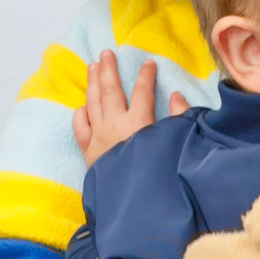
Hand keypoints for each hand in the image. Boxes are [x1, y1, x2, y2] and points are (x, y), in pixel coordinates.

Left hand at [72, 50, 188, 167]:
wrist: (135, 205)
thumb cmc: (158, 175)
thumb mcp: (175, 144)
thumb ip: (179, 118)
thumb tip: (176, 96)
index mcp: (139, 123)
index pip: (142, 91)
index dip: (145, 75)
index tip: (148, 62)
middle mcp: (115, 126)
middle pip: (110, 90)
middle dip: (108, 69)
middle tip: (105, 53)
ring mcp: (99, 138)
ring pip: (92, 103)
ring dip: (92, 83)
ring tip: (91, 66)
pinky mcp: (89, 153)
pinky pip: (80, 127)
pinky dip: (80, 113)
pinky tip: (82, 105)